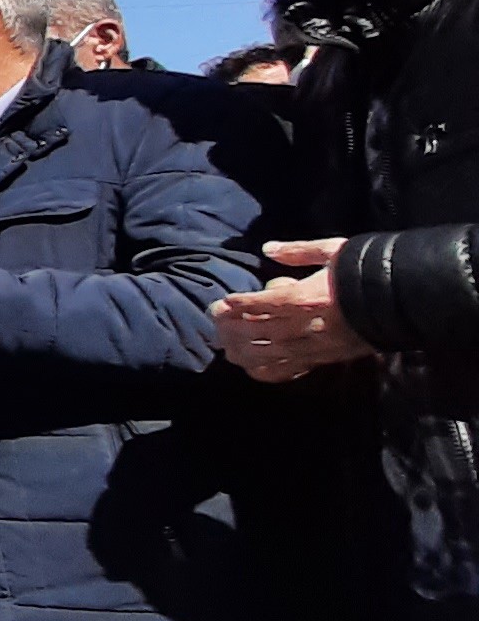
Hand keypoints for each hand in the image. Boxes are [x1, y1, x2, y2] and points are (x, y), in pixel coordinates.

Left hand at [210, 239, 376, 381]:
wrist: (405, 300)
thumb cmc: (367, 271)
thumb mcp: (334, 251)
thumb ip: (298, 250)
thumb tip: (267, 249)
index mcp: (309, 297)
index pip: (263, 305)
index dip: (239, 305)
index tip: (220, 303)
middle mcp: (308, 325)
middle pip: (259, 332)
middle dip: (233, 329)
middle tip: (215, 323)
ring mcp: (317, 346)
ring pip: (270, 355)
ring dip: (243, 352)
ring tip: (225, 347)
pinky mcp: (326, 358)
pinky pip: (291, 371)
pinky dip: (267, 372)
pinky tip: (251, 369)